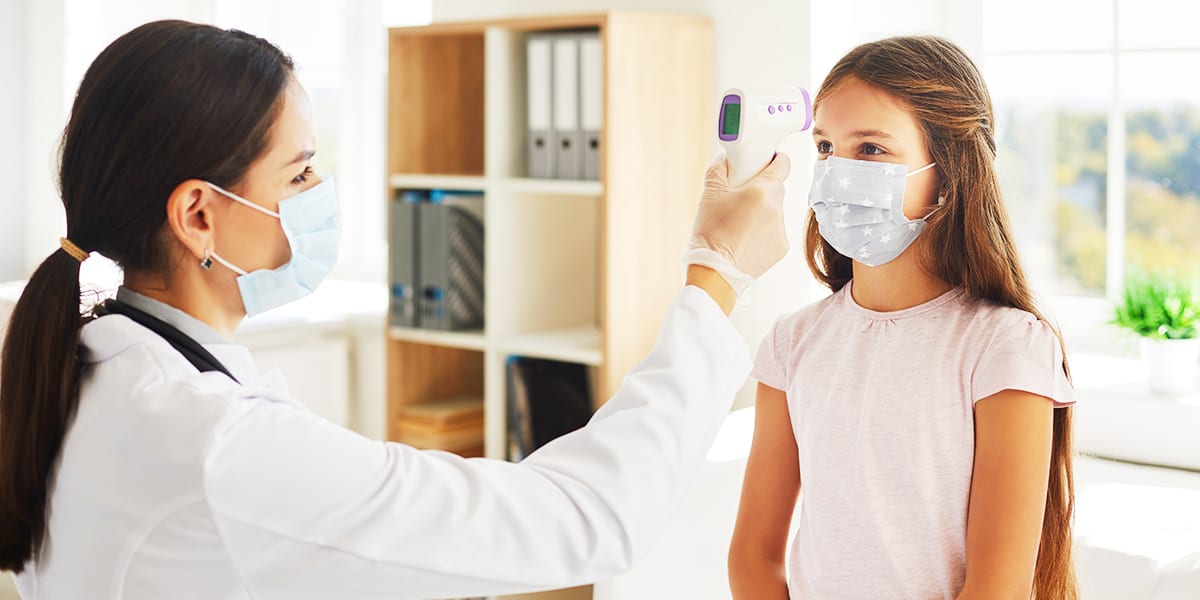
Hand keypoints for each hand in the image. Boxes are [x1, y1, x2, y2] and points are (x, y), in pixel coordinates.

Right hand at [683, 153, 790, 296]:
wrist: (714, 269)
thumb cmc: (711, 233)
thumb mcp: (709, 194)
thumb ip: (718, 169)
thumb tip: (724, 159)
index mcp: (762, 190)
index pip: (782, 165)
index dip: (777, 159)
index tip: (771, 160)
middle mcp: (777, 208)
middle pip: (776, 189)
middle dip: (762, 189)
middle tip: (743, 195)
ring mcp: (781, 229)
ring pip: (775, 212)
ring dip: (763, 212)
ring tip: (740, 223)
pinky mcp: (781, 247)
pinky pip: (775, 232)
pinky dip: (764, 232)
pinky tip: (746, 238)